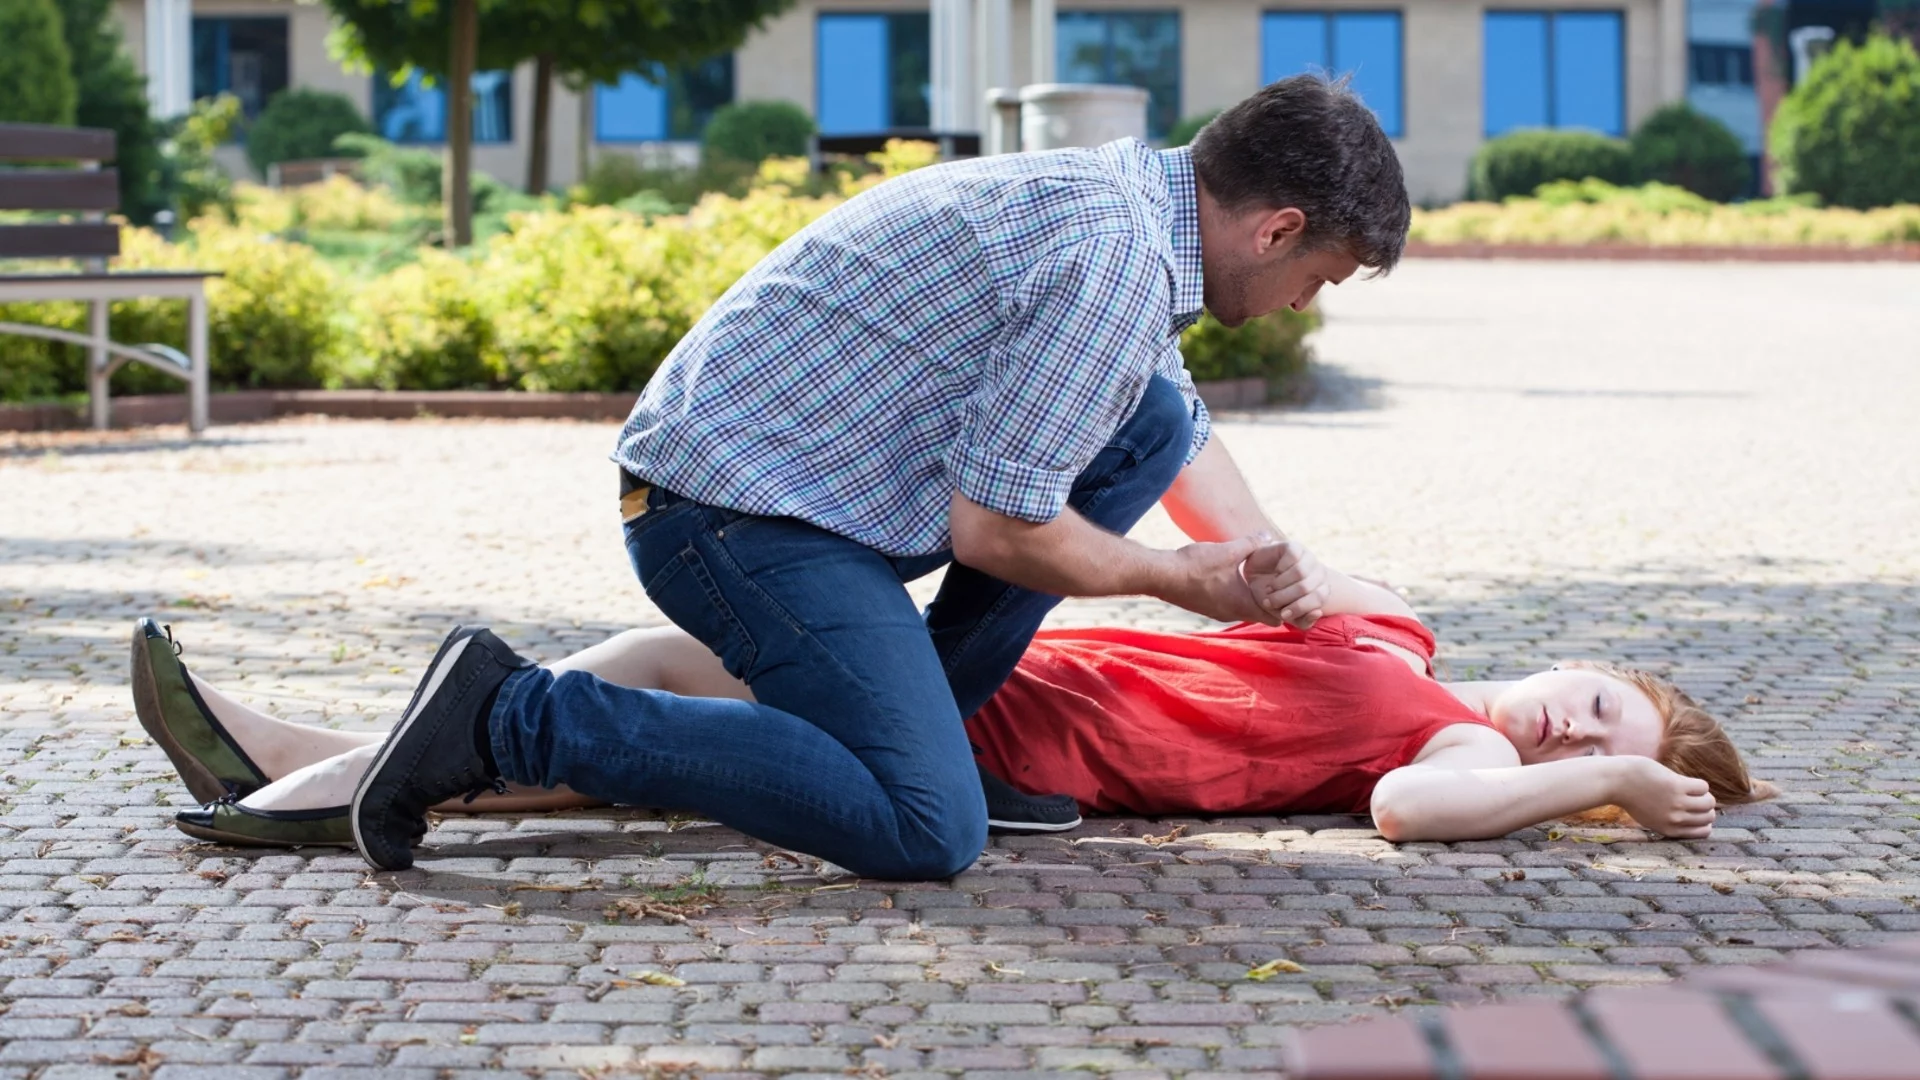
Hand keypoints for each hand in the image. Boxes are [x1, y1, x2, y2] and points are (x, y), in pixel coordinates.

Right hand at [1155, 537, 1279, 625]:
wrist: (1161, 575)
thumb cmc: (1195, 566)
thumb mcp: (1228, 551)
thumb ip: (1251, 544)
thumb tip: (1269, 536)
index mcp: (1242, 605)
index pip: (1274, 618)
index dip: (1284, 606)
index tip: (1287, 591)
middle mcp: (1231, 614)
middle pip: (1260, 614)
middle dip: (1269, 600)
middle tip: (1275, 581)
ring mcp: (1217, 613)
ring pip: (1243, 609)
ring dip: (1250, 597)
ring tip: (1255, 579)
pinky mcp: (1206, 607)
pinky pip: (1229, 605)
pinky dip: (1235, 596)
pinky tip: (1232, 578)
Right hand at [1242, 539, 1331, 628]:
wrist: (1253, 578)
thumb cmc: (1270, 597)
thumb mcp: (1284, 614)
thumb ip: (1303, 621)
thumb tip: (1318, 612)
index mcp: (1321, 589)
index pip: (1319, 599)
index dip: (1300, 608)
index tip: (1282, 615)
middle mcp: (1318, 572)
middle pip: (1308, 587)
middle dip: (1285, 599)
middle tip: (1269, 603)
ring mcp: (1308, 558)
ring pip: (1300, 573)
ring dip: (1280, 586)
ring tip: (1269, 590)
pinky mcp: (1295, 547)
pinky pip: (1291, 560)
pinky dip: (1279, 572)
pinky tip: (1274, 573)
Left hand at [1613, 758, 1716, 837]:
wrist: (1615, 782)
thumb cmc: (1630, 795)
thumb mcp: (1649, 816)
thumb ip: (1667, 819)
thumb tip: (1690, 813)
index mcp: (1669, 829)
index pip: (1703, 832)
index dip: (1704, 821)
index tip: (1697, 812)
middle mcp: (1676, 819)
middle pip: (1709, 817)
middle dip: (1706, 807)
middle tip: (1694, 798)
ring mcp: (1678, 803)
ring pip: (1709, 802)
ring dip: (1704, 795)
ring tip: (1691, 789)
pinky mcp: (1677, 786)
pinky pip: (1703, 787)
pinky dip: (1699, 784)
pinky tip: (1685, 781)